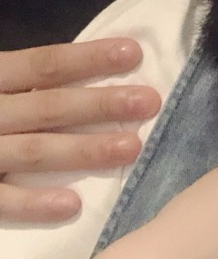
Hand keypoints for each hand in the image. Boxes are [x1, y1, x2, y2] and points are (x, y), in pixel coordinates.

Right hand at [0, 38, 160, 222]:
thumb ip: (26, 75)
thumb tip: (91, 62)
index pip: (44, 64)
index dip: (89, 58)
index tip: (134, 53)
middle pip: (48, 106)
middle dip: (101, 104)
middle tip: (150, 101)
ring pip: (32, 151)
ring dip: (83, 151)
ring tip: (131, 148)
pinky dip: (32, 204)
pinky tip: (72, 205)